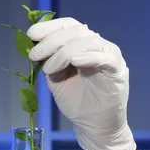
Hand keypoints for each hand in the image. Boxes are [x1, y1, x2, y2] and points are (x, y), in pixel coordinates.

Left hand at [27, 17, 135, 149]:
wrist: (92, 123)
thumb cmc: (74, 99)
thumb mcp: (55, 77)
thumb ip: (48, 61)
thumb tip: (33, 47)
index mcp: (81, 44)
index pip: (68, 26)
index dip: (49, 27)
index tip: (31, 34)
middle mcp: (96, 45)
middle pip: (75, 32)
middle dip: (50, 41)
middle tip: (34, 55)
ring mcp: (108, 56)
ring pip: (88, 42)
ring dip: (63, 52)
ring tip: (48, 68)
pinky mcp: (118, 71)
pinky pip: (106, 58)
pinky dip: (89, 57)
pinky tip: (75, 61)